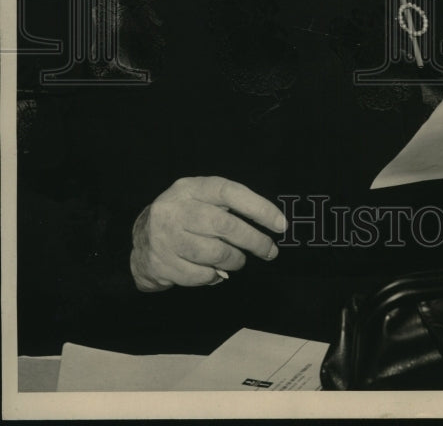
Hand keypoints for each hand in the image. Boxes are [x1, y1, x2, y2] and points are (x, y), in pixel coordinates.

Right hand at [130, 176, 287, 291]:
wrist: (141, 238)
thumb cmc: (185, 216)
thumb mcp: (202, 199)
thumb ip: (230, 206)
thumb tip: (270, 224)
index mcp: (190, 188)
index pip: (230, 192)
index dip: (258, 207)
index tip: (280, 224)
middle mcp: (175, 209)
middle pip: (224, 225)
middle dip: (254, 240)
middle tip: (269, 250)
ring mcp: (165, 237)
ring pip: (214, 253)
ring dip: (234, 260)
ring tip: (238, 260)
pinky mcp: (160, 263)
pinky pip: (200, 275)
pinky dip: (213, 276)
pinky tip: (213, 270)